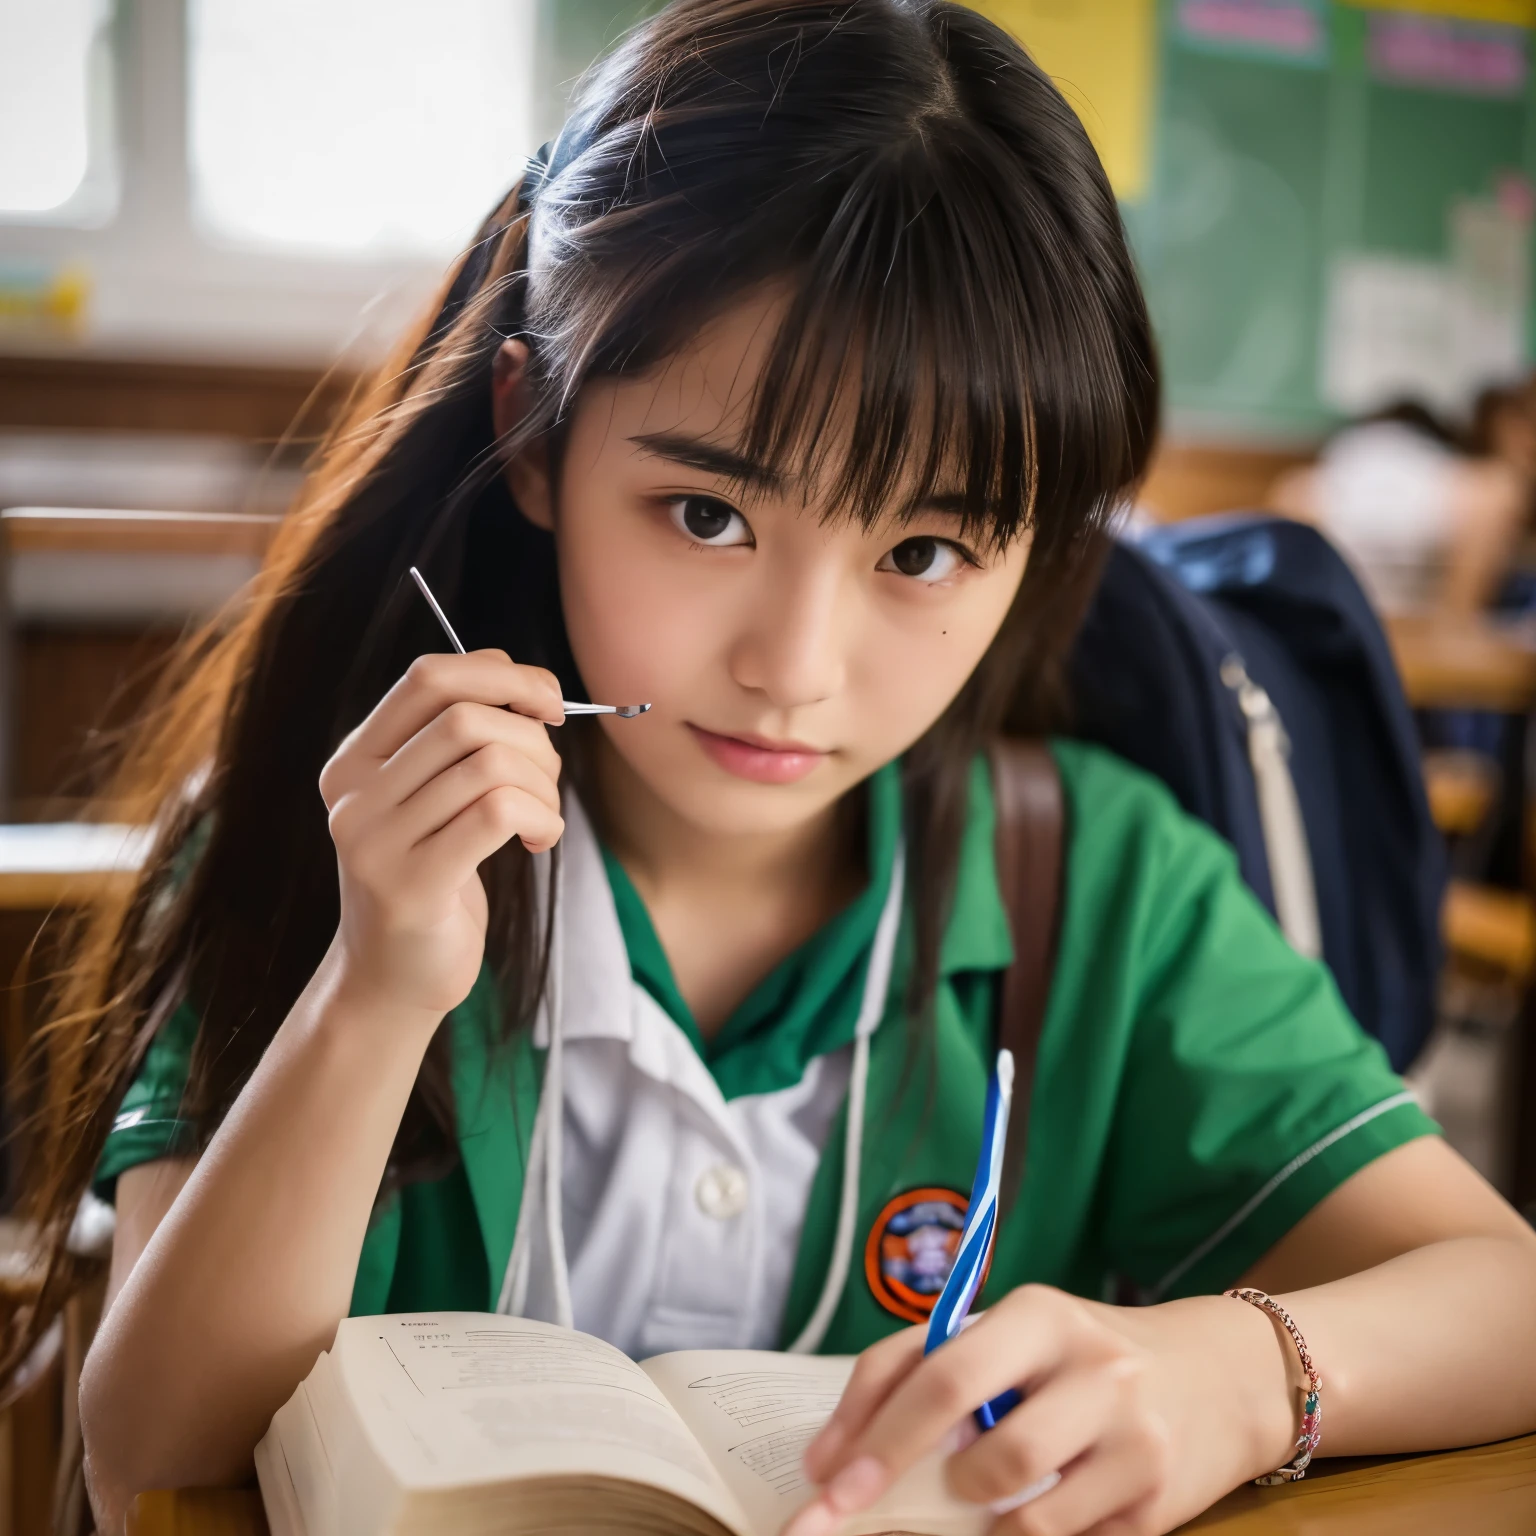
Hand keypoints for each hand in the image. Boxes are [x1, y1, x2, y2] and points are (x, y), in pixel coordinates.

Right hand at [319, 649, 564, 1018]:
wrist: (392, 980)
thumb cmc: (432, 879)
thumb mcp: (432, 800)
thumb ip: (460, 742)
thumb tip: (528, 684)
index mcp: (355, 759)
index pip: (429, 677)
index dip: (503, 674)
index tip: (547, 704)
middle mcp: (353, 794)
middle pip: (467, 717)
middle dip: (533, 738)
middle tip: (548, 779)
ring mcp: (374, 841)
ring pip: (490, 764)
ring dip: (543, 785)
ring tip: (543, 817)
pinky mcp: (410, 885)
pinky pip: (499, 812)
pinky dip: (542, 817)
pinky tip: (538, 841)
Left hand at [789, 1286, 1296, 1535]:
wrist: (1219, 1375)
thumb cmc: (1080, 1356)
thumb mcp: (1014, 1333)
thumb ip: (932, 1368)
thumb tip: (842, 1453)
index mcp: (1040, 1314)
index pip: (940, 1373)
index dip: (874, 1432)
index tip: (825, 1479)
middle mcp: (1093, 1371)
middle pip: (986, 1454)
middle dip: (908, 1492)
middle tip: (860, 1512)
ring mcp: (1132, 1443)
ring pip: (1023, 1519)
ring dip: (974, 1526)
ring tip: (968, 1505)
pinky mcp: (1158, 1508)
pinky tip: (1019, 1522)